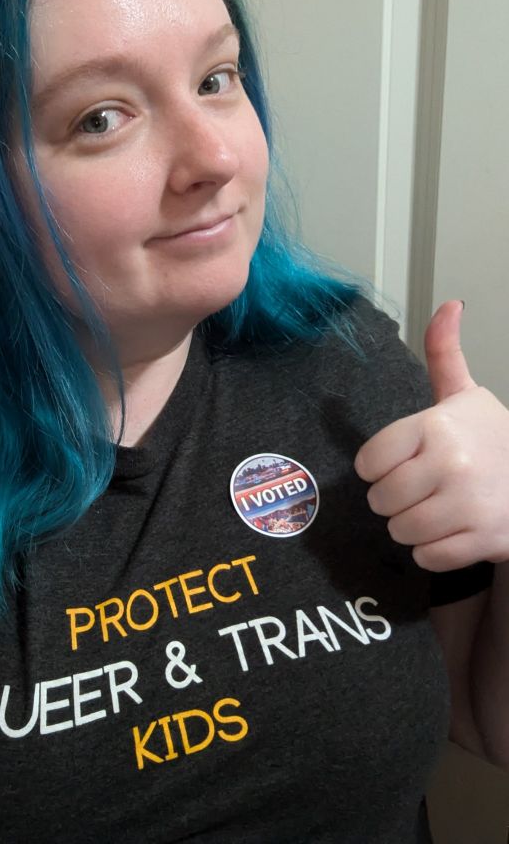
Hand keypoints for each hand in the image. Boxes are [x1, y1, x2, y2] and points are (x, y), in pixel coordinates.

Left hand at [354, 300, 508, 571]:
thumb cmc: (494, 440)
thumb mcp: (465, 395)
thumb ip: (444, 353)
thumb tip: (449, 305)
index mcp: (436, 426)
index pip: (368, 460)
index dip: (377, 465)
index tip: (398, 461)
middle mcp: (451, 465)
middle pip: (380, 499)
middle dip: (393, 497)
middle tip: (419, 488)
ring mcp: (468, 506)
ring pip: (400, 531)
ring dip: (411, 525)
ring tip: (436, 508)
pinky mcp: (483, 541)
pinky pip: (427, 557)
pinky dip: (434, 550)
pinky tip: (452, 529)